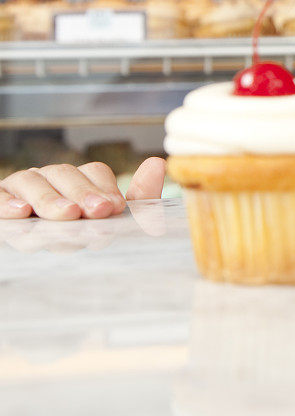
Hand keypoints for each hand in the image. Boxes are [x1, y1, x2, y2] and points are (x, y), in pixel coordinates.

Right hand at [0, 157, 165, 219]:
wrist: (36, 253)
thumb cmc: (77, 234)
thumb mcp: (108, 220)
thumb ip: (137, 198)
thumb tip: (157, 163)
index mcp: (78, 180)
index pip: (94, 173)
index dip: (105, 188)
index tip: (116, 207)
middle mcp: (50, 178)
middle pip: (64, 174)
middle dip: (82, 192)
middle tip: (98, 211)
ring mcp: (20, 188)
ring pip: (32, 182)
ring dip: (50, 198)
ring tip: (67, 215)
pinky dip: (6, 203)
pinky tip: (21, 213)